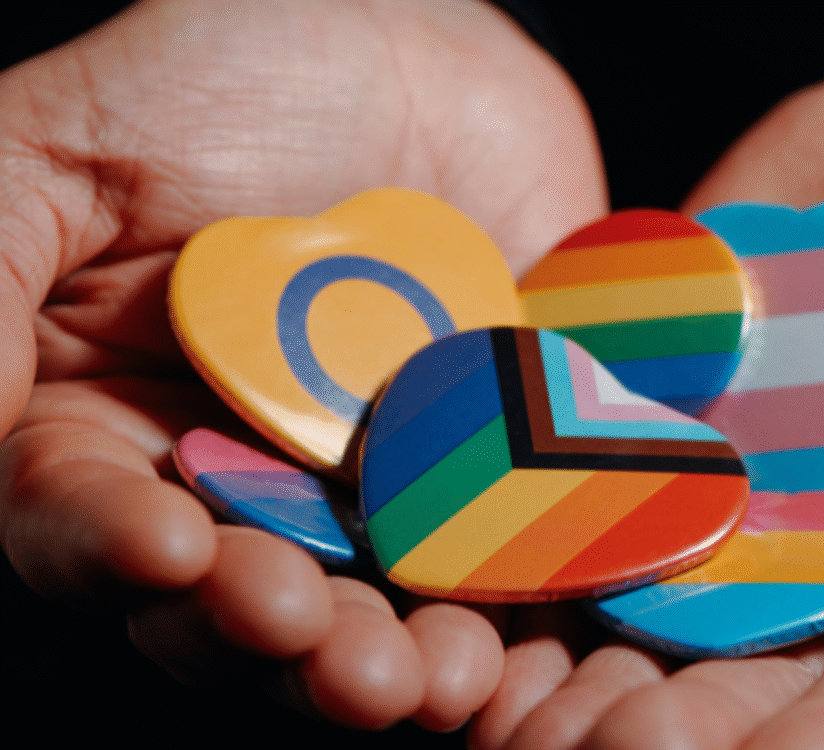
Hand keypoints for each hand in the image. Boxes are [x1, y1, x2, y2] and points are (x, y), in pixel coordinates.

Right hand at [0, 0, 604, 729]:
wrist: (418, 49)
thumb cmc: (228, 76)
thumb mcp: (67, 146)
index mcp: (115, 420)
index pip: (86, 522)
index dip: (115, 551)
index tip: (172, 548)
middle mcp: (244, 478)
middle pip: (240, 598)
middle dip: (279, 636)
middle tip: (325, 646)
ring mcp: (373, 486)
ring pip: (375, 605)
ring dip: (399, 656)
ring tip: (429, 680)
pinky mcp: (484, 473)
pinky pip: (500, 558)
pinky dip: (516, 606)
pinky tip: (527, 638)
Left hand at [469, 62, 823, 748]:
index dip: (822, 745)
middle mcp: (818, 566)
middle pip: (740, 686)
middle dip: (664, 733)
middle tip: (589, 748)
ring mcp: (718, 500)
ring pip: (634, 620)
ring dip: (564, 677)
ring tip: (501, 704)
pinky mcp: (639, 426)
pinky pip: (568, 502)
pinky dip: (514, 554)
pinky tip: (462, 598)